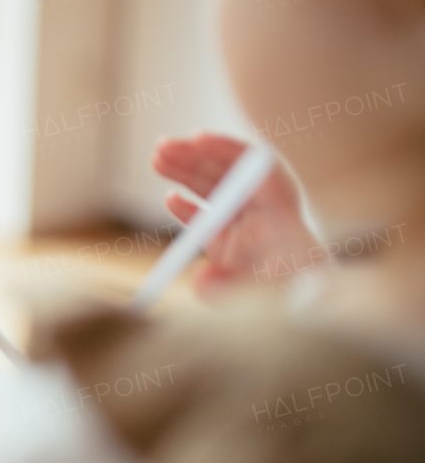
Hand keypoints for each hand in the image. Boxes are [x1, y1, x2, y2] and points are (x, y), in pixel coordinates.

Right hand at [153, 132, 317, 294]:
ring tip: (157, 159)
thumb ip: (235, 292)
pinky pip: (209, 218)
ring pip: (216, 190)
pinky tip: (170, 200)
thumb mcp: (269, 298)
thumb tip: (202, 284)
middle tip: (162, 148)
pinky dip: (189, 208)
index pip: (258, 169)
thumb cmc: (294, 306)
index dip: (228, 150)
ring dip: (185, 174)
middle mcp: (266, 217)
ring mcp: (247, 230)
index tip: (199, 140)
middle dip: (195, 158)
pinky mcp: (232, 248)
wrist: (305, 322)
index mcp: (283, 216)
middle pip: (230, 174)